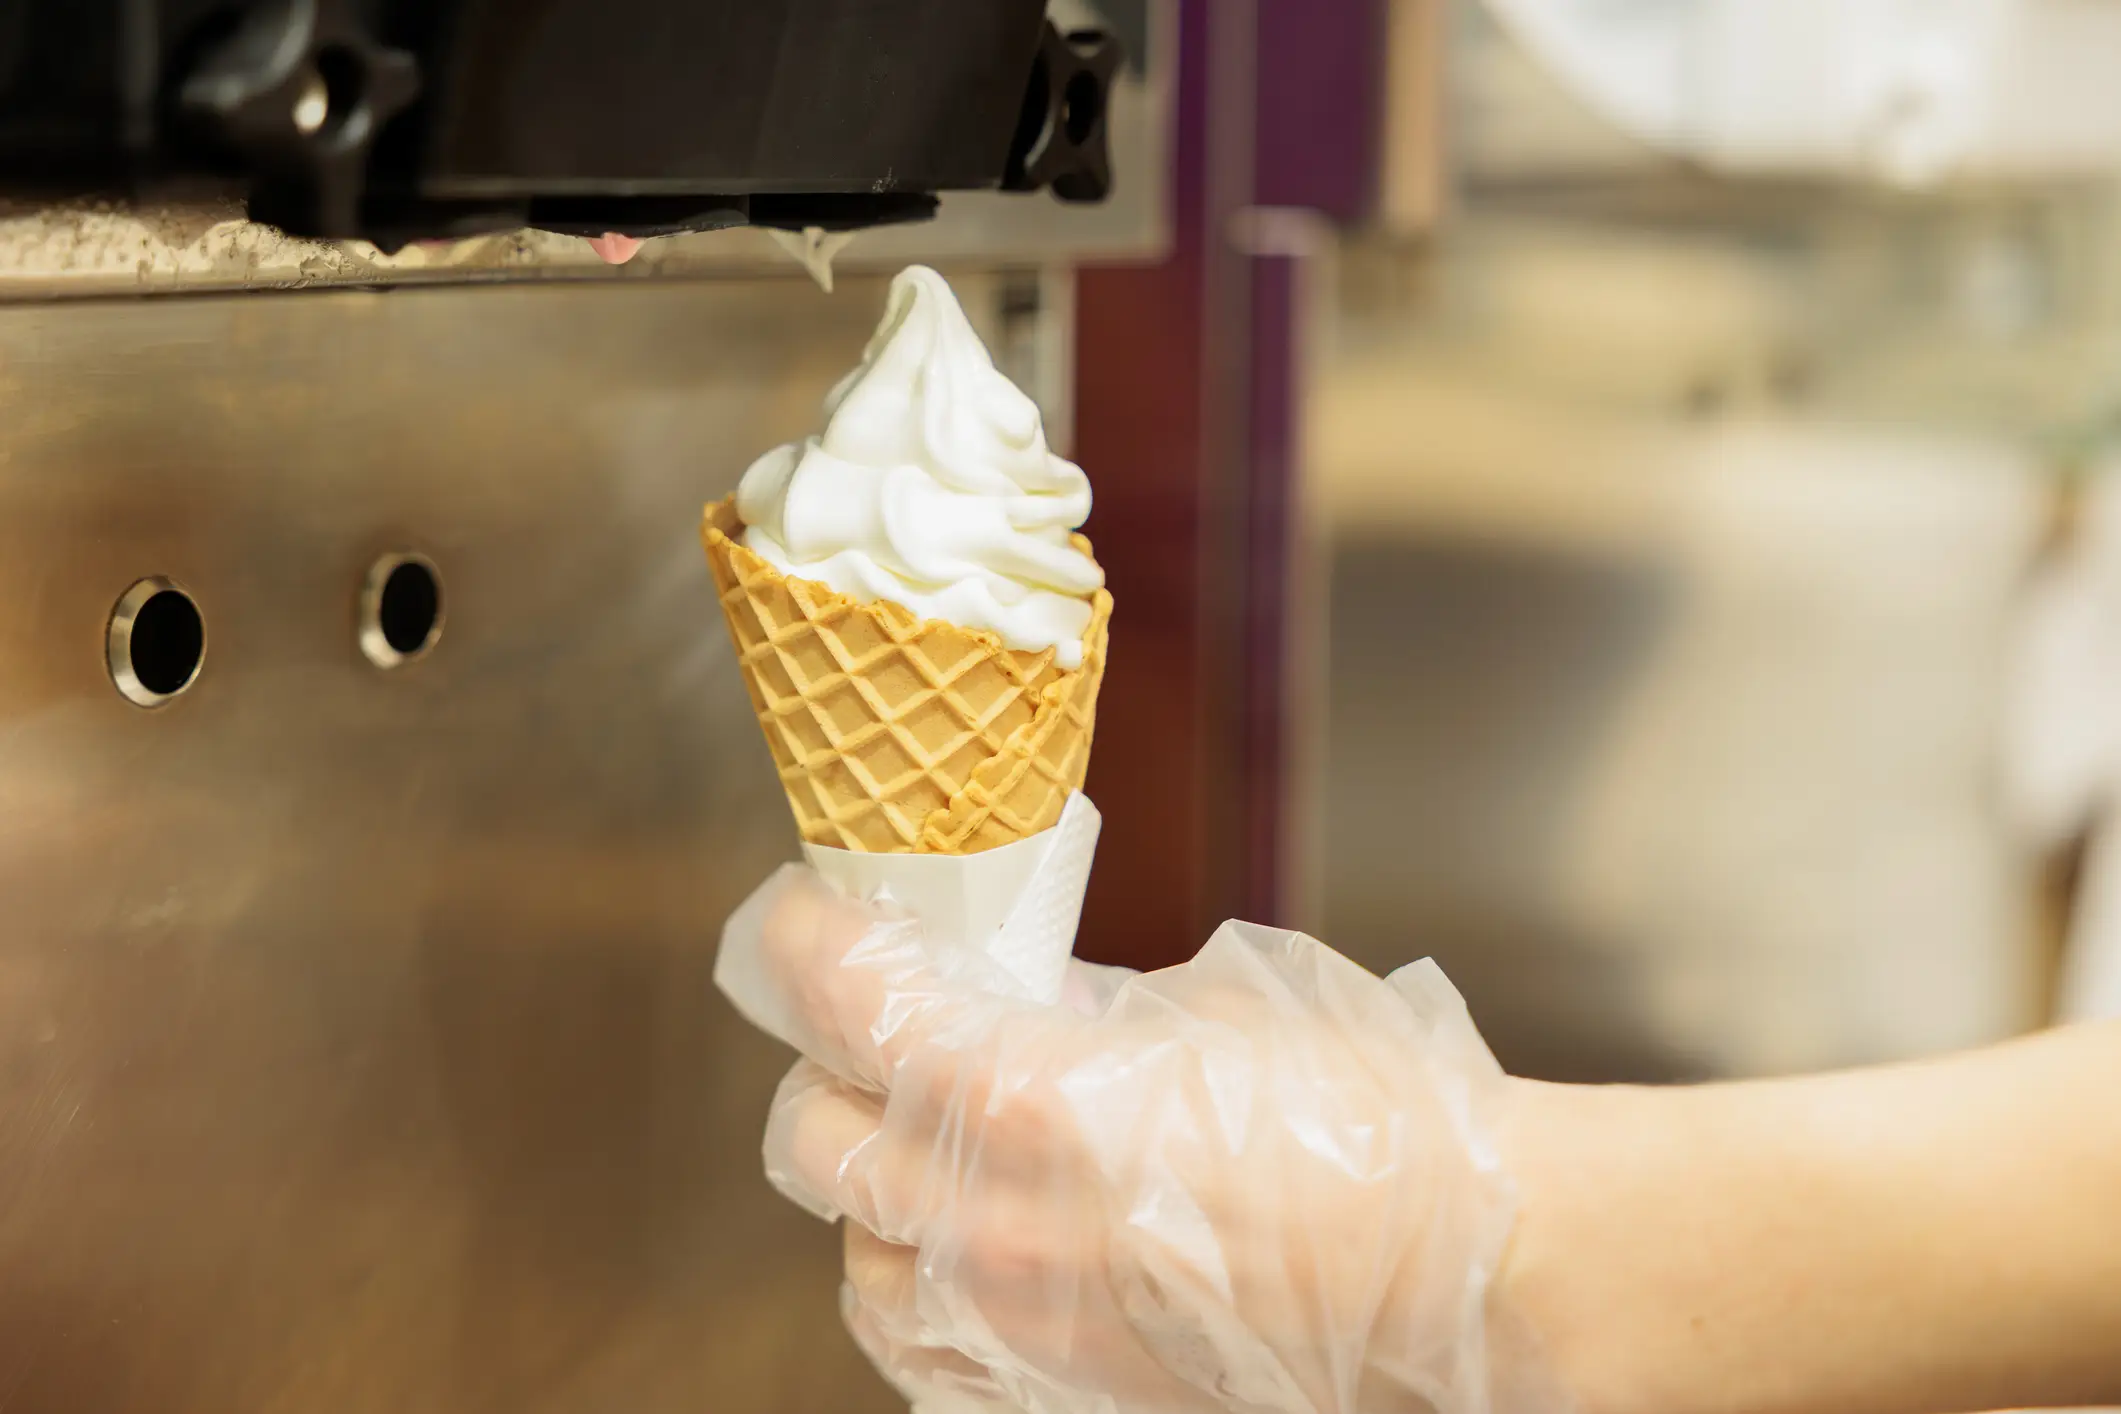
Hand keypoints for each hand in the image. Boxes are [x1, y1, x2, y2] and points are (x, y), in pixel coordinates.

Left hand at [716, 867, 1525, 1413]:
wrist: (1479, 1279)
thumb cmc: (1377, 1130)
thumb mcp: (1214, 1014)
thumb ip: (1076, 1015)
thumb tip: (1004, 1005)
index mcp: (1034, 1103)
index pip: (846, 1007)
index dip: (805, 946)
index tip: (810, 920)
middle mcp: (1000, 1232)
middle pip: (818, 1141)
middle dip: (834, 1070)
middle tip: (878, 1032)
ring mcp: (1021, 1339)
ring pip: (859, 1264)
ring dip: (877, 1196)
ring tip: (935, 1148)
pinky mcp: (1058, 1406)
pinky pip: (928, 1354)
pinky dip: (928, 1293)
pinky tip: (978, 1250)